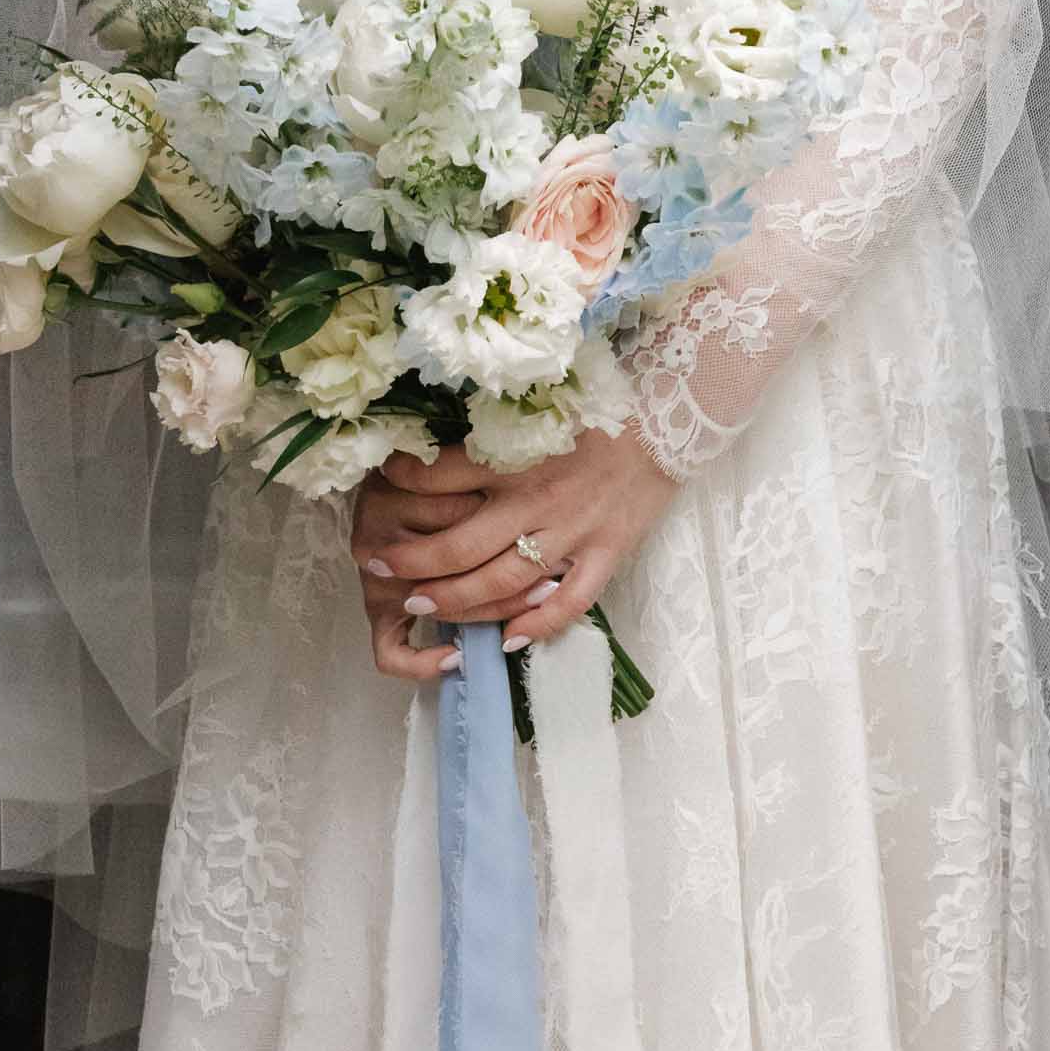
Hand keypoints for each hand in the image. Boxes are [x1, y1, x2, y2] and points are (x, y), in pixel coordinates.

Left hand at [349, 426, 678, 678]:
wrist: (671, 418)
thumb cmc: (597, 411)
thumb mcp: (537, 409)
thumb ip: (491, 433)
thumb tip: (434, 447)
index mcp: (516, 457)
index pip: (441, 475)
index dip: (402, 483)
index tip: (378, 485)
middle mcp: (537, 499)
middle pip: (461, 544)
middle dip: (413, 561)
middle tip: (379, 568)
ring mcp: (572, 532)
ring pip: (503, 580)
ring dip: (457, 600)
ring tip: (420, 605)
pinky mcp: (605, 553)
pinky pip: (570, 602)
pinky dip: (538, 625)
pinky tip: (506, 641)